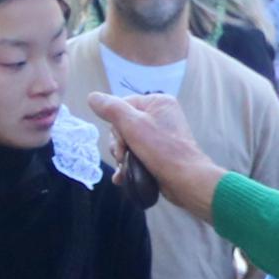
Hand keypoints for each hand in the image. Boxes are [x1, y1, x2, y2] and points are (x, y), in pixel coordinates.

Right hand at [92, 89, 222, 219]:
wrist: (186, 181)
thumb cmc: (162, 150)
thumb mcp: (132, 125)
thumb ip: (111, 109)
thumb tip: (92, 97)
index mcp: (158, 102)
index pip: (122, 105)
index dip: (116, 124)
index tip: (123, 140)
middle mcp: (160, 116)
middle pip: (122, 125)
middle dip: (119, 144)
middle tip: (123, 156)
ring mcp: (159, 136)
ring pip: (126, 142)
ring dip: (122, 157)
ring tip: (125, 168)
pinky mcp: (158, 154)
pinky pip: (136, 154)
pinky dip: (128, 165)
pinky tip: (123, 176)